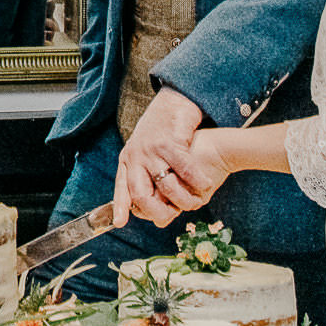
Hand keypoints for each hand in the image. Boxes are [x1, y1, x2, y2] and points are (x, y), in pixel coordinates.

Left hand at [112, 87, 216, 226]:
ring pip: (166, 185)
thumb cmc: (162, 131)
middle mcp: (135, 155)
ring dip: (182, 198)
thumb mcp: (146, 153)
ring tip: (194, 203)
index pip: (122, 187)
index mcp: (128, 159)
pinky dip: (196, 180)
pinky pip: (185, 169)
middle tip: (172, 216)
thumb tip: (147, 205)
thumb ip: (146, 175)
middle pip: (140, 193)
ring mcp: (151, 149)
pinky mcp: (170, 142)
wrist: (173, 102)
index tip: (120, 223)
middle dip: (156, 210)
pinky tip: (206, 185)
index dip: (120, 206)